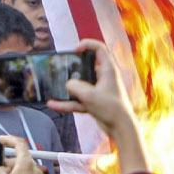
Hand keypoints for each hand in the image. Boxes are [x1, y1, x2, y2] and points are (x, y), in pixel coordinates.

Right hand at [48, 40, 147, 173]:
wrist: (120, 128)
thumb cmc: (110, 108)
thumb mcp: (89, 95)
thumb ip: (74, 87)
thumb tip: (67, 84)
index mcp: (107, 69)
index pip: (99, 48)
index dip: (87, 45)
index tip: (74, 50)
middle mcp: (103, 77)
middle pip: (87, 66)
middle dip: (73, 66)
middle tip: (61, 66)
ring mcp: (98, 90)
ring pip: (80, 85)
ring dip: (67, 87)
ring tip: (52, 85)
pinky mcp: (94, 102)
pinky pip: (78, 100)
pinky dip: (67, 102)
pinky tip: (53, 104)